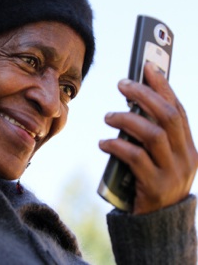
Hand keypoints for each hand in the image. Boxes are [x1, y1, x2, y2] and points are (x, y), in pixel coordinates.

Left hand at [99, 62, 197, 214]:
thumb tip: (132, 104)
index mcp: (188, 146)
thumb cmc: (154, 182)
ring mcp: (172, 173)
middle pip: (166, 115)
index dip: (163, 85)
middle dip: (143, 94)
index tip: (147, 66)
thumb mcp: (160, 158)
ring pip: (152, 134)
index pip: (178, 109)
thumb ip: (153, 135)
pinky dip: (116, 145)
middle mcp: (185, 157)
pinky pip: (134, 158)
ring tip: (107, 116)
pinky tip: (103, 143)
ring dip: (126, 120)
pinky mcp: (154, 188)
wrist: (159, 225)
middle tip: (121, 84)